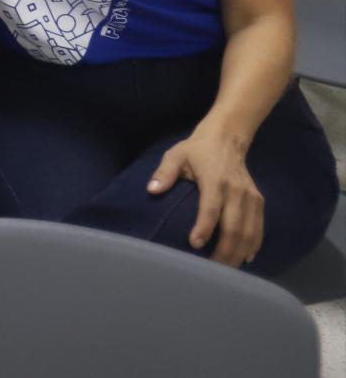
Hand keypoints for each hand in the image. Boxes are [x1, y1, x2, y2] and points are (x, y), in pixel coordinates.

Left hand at [148, 128, 265, 266]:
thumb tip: (151, 190)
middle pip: (233, 226)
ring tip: (226, 270)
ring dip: (239, 253)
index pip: (211, 208)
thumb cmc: (196, 150)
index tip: (194, 244)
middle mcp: (236, 190)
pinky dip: (253, 245)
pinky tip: (245, 259)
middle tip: (211, 269)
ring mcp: (251, 197)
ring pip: (249, 231)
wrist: (227, 140)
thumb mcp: (176, 155)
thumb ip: (164, 172)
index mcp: (215, 179)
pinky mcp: (258, 202)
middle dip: (223, 250)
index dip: (204, 227)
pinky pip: (259, 228)